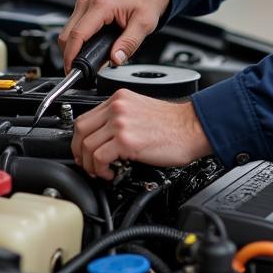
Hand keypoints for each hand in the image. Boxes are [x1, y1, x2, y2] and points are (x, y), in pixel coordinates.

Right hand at [58, 0, 169, 71]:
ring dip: (73, 47)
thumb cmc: (145, 3)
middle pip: (67, 34)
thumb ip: (129, 44)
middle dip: (70, 54)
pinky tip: (88, 47)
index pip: (78, 34)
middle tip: (82, 70)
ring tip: (88, 59)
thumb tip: (115, 59)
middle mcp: (89, 1)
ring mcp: (85, 3)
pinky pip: (73, 26)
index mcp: (102, 4)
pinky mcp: (85, 7)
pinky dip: (77, 40)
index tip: (72, 70)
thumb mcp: (143, 25)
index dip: (71, 55)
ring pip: (67, 31)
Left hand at [71, 89, 212, 177]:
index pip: (86, 117)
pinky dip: (100, 169)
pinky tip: (110, 173)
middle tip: (86, 164)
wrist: (194, 127)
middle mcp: (117, 107)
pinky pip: (98, 157)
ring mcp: (120, 123)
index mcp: (119, 99)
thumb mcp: (140, 111)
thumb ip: (120, 118)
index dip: (80, 139)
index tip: (84, 152)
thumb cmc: (174, 124)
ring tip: (101, 172)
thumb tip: (104, 138)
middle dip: (78, 152)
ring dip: (89, 165)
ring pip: (86, 145)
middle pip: (80, 130)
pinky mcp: (126, 140)